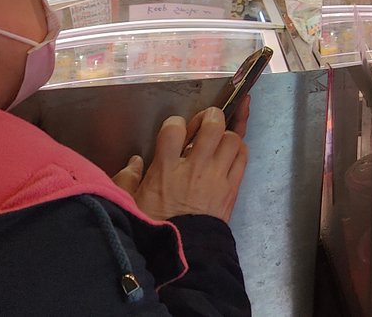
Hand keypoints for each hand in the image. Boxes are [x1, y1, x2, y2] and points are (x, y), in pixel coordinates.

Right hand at [113, 107, 247, 222]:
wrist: (182, 254)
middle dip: (211, 116)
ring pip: (232, 138)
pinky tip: (231, 151)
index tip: (175, 130)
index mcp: (166, 169)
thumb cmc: (155, 227)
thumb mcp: (131, 204)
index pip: (174, 129)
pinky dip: (239, 149)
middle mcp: (195, 167)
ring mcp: (218, 176)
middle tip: (206, 123)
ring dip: (227, 134)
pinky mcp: (233, 187)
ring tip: (219, 140)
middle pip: (212, 125)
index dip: (176, 123)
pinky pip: (243, 156)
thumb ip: (127, 180)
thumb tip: (135, 162)